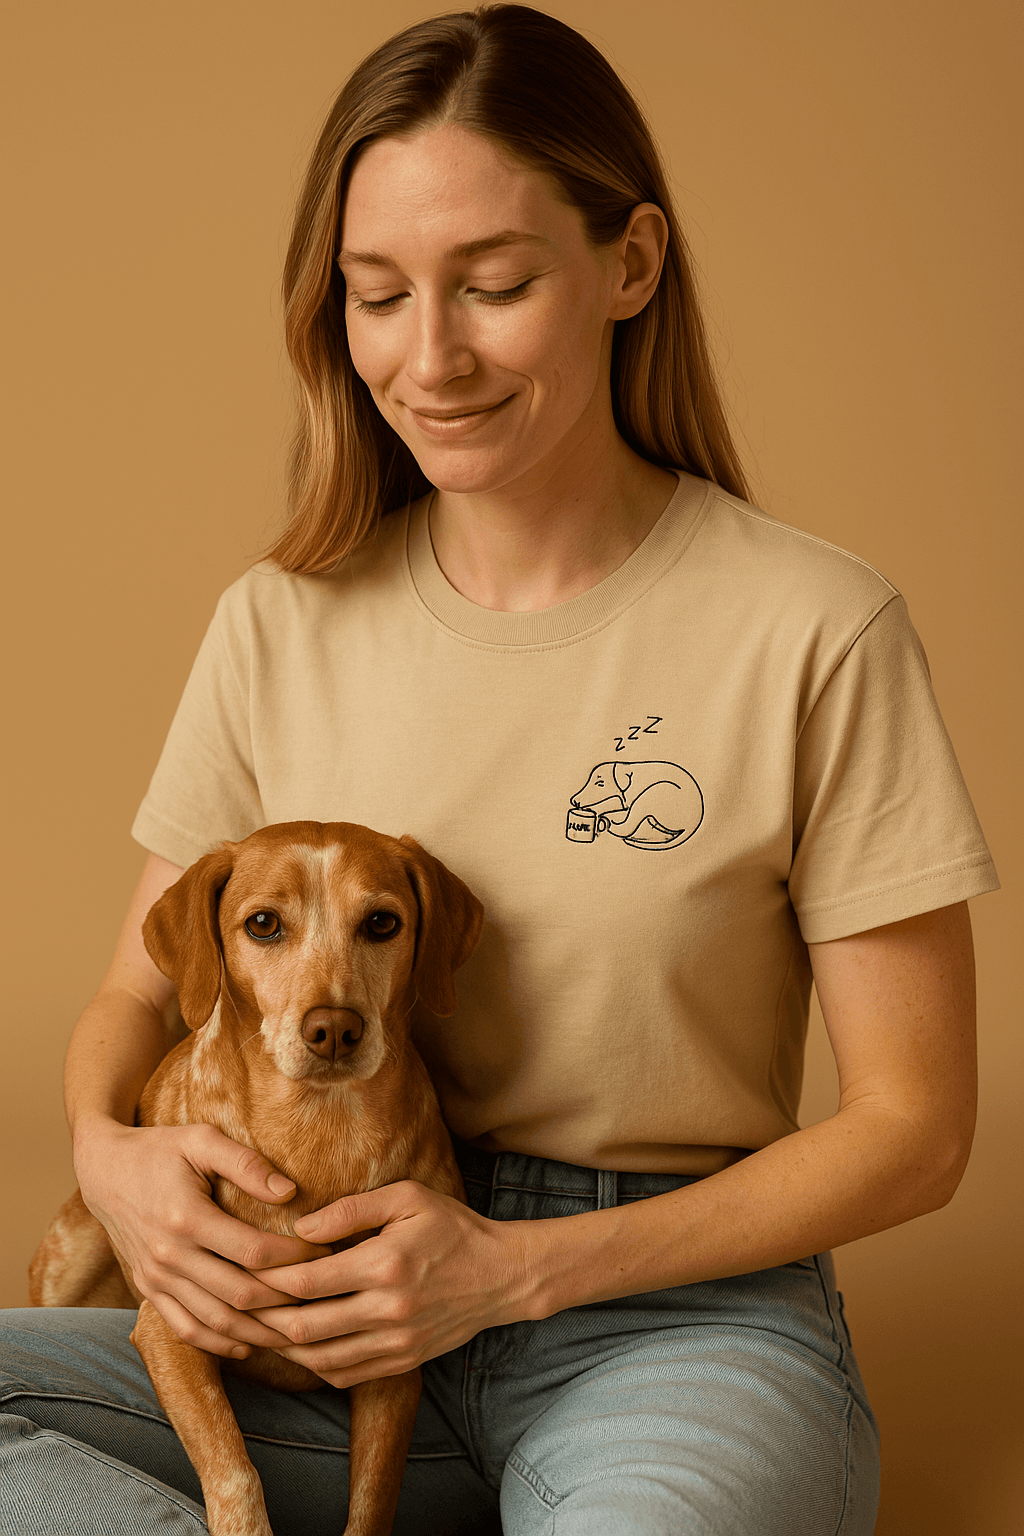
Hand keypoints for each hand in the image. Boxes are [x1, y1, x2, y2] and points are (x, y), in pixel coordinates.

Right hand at [74, 1116, 331, 1357]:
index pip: (253, 1252)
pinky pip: (186, 1329)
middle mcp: (170, 1256)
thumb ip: (246, 1163)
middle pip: (239, 1294)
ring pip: (215, 1322)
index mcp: (187, 1218)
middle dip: (285, 1300)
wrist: (104, 1171)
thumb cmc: (161, 1149)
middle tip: (321, 1295)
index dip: (295, 1258)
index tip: (325, 1251)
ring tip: (296, 1330)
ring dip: (258, 1331)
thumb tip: (290, 1192)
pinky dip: (219, 1343)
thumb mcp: (202, 1140)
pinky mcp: (149, 1291)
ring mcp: (156, 1279)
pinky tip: (249, 1344)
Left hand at [247, 1180, 535, 1387]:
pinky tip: (300, 1346)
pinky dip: (314, 1364)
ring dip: (283, 1346)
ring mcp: (395, 1342)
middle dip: (265, 1317)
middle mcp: (388, 1309)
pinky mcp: (402, 1361)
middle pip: (305, 1327)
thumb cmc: (452, 1228)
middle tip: (240, 1302)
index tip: (246, 1266)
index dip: (269, 1278)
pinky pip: (344, 1374)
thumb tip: (300, 1227)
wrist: (501, 1275)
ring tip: (259, 1326)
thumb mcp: (407, 1198)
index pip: (308, 1281)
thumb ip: (351, 1210)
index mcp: (385, 1264)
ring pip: (319, 1358)